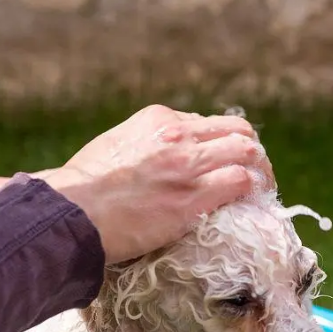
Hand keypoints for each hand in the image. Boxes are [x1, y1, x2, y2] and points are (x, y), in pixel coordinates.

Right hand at [43, 105, 272, 263]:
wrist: (71, 211)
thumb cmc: (83, 190)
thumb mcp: (115, 147)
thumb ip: (145, 147)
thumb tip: (161, 163)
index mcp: (159, 119)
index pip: (208, 124)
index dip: (222, 146)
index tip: (224, 164)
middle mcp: (179, 134)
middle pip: (238, 132)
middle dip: (252, 152)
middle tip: (255, 175)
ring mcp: (188, 164)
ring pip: (248, 153)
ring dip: (260, 172)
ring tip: (261, 190)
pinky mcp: (194, 196)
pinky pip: (242, 184)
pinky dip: (253, 192)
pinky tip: (253, 204)